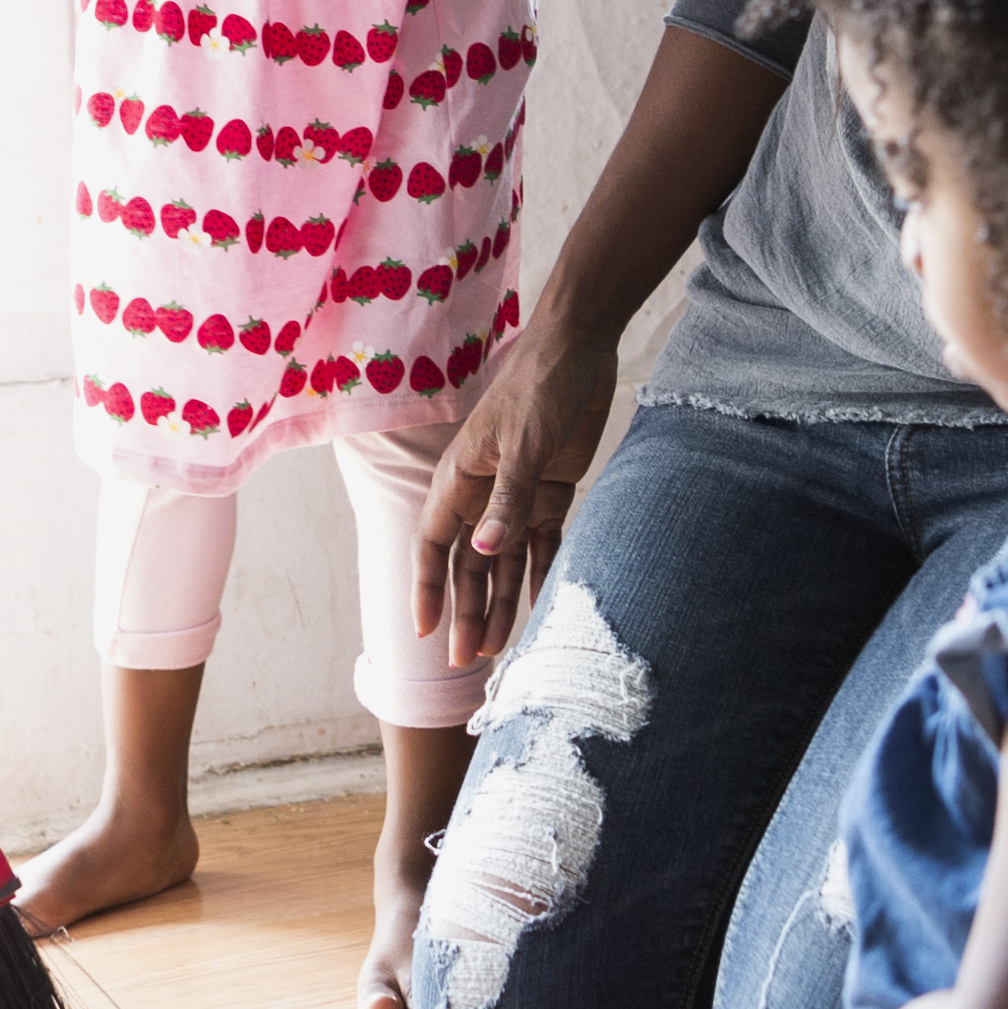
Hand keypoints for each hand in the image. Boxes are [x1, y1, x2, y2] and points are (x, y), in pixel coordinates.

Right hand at [415, 309, 618, 664]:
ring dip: (501, 602)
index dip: (427, 588)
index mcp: (460, 479)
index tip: (425, 630)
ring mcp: (516, 494)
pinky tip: (543, 608)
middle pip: (469, 564)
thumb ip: (506, 500)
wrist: (581, 348)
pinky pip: (542, 544)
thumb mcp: (524, 444)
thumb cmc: (540, 386)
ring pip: (504, 561)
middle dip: (466, 610)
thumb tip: (483, 552)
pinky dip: (542, 574)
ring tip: (498, 648)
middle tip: (466, 661)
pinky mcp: (550, 490)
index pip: (433, 545)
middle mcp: (482, 493)